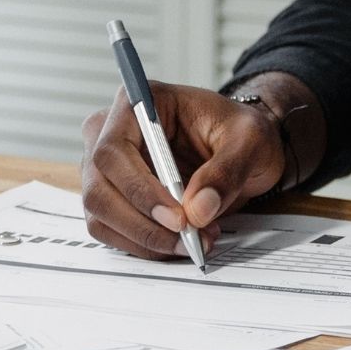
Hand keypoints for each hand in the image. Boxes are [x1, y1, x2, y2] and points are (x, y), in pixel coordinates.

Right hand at [80, 83, 284, 260]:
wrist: (240, 148)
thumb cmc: (238, 132)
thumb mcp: (251, 140)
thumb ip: (228, 170)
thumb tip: (198, 208)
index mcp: (138, 103)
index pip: (114, 150)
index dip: (139, 189)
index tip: (178, 218)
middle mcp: (110, 132)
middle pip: (99, 189)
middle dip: (144, 224)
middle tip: (189, 238)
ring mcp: (105, 168)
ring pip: (101, 216)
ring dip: (146, 239)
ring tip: (194, 239)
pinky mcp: (111, 197)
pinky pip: (112, 232)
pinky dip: (145, 246)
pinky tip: (179, 241)